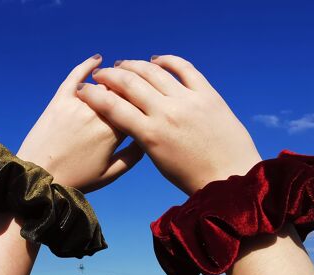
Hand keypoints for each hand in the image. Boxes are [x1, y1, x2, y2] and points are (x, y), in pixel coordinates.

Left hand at [17, 54, 143, 192]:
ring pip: (102, 82)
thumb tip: (147, 139)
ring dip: (113, 78)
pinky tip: (97, 59)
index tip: (147, 102)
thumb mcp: (110, 174)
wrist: (40, 176)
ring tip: (119, 77)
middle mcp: (98, 114)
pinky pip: (75, 76)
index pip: (136, 109)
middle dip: (131, 88)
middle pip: (122, 92)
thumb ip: (133, 157)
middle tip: (135, 88)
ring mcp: (78, 104)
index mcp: (113, 133)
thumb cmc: (77, 178)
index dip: (143, 104)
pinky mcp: (60, 100)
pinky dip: (87, 65)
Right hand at [76, 55, 261, 194]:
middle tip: (101, 73)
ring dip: (133, 64)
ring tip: (123, 64)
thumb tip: (129, 114)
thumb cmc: (192, 176)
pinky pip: (184, 67)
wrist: (230, 175)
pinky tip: (156, 59)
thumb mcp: (158, 159)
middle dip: (109, 75)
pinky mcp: (207, 94)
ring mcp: (188, 100)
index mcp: (151, 135)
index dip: (93, 95)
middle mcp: (167, 112)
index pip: (113, 107)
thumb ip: (141, 135)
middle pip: (129, 82)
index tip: (84, 89)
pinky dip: (168, 60)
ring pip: (153, 70)